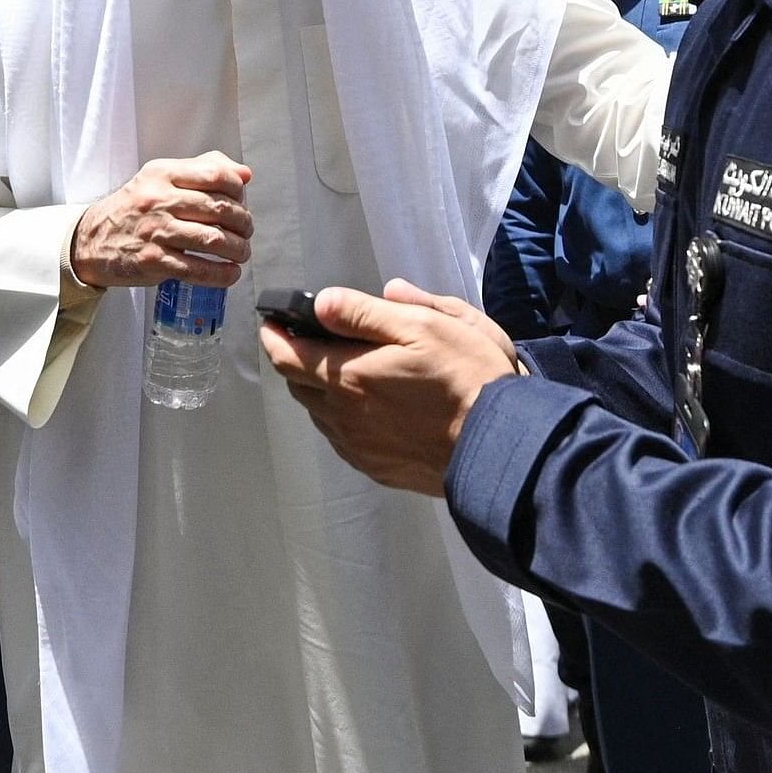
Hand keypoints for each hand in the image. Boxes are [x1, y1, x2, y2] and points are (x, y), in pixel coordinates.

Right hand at [69, 152, 252, 289]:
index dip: (238, 189)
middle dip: (243, 223)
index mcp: (162, 173)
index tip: (242, 200)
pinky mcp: (153, 261)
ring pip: (213, 240)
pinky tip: (230, 273)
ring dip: (237, 249)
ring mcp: (155, 231)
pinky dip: (221, 274)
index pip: (214, 174)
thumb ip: (202, 169)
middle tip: (246, 231)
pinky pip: (197, 269)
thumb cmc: (134, 208)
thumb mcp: (160, 178)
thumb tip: (244, 174)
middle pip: (219, 208)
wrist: (91, 240)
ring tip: (242, 252)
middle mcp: (158, 200)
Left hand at [258, 281, 522, 496]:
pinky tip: (372, 408)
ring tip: (351, 372)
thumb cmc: (465, 377)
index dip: (274, 335)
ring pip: (321, 414)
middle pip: (299, 386)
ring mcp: (358, 447)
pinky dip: (344, 419)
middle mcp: (343, 416)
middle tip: (315, 342)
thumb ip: (365, 313)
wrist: (499, 446)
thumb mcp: (422, 324)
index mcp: (347, 377)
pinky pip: (344, 439)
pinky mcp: (377, 468)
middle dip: (298, 361)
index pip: (287, 356)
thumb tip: (323, 303)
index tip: (273, 321)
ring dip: (322, 391)